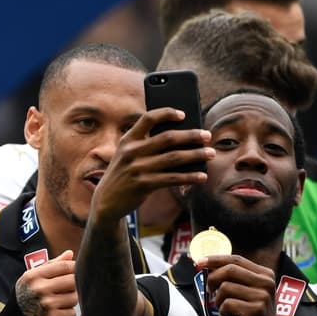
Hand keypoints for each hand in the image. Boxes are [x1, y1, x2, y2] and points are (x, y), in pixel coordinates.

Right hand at [15, 251, 76, 315]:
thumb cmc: (26, 296)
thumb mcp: (33, 278)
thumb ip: (52, 265)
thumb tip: (70, 253)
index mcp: (34, 276)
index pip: (64, 266)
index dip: (74, 268)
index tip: (74, 272)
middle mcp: (40, 289)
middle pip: (73, 281)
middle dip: (72, 285)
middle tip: (65, 290)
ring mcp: (47, 305)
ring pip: (74, 297)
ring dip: (70, 300)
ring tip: (58, 303)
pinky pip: (72, 313)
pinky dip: (67, 314)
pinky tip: (56, 313)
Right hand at [90, 109, 212, 222]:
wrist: (106, 201)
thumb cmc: (124, 175)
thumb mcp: (127, 156)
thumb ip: (146, 146)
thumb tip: (183, 140)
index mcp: (128, 140)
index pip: (148, 118)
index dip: (166, 113)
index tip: (183, 114)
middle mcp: (131, 152)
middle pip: (168, 138)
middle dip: (191, 136)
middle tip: (207, 136)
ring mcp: (137, 168)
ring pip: (174, 158)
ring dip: (196, 155)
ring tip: (210, 154)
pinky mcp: (143, 185)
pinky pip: (172, 178)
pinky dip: (189, 177)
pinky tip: (201, 176)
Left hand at [198, 254, 281, 315]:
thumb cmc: (253, 313)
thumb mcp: (250, 291)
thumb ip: (235, 277)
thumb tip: (206, 264)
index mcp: (265, 274)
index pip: (236, 259)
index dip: (216, 259)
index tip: (200, 262)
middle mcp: (266, 282)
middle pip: (230, 270)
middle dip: (213, 278)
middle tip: (210, 290)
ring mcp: (262, 296)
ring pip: (226, 287)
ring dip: (219, 299)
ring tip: (226, 307)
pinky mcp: (256, 310)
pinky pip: (227, 304)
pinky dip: (223, 311)